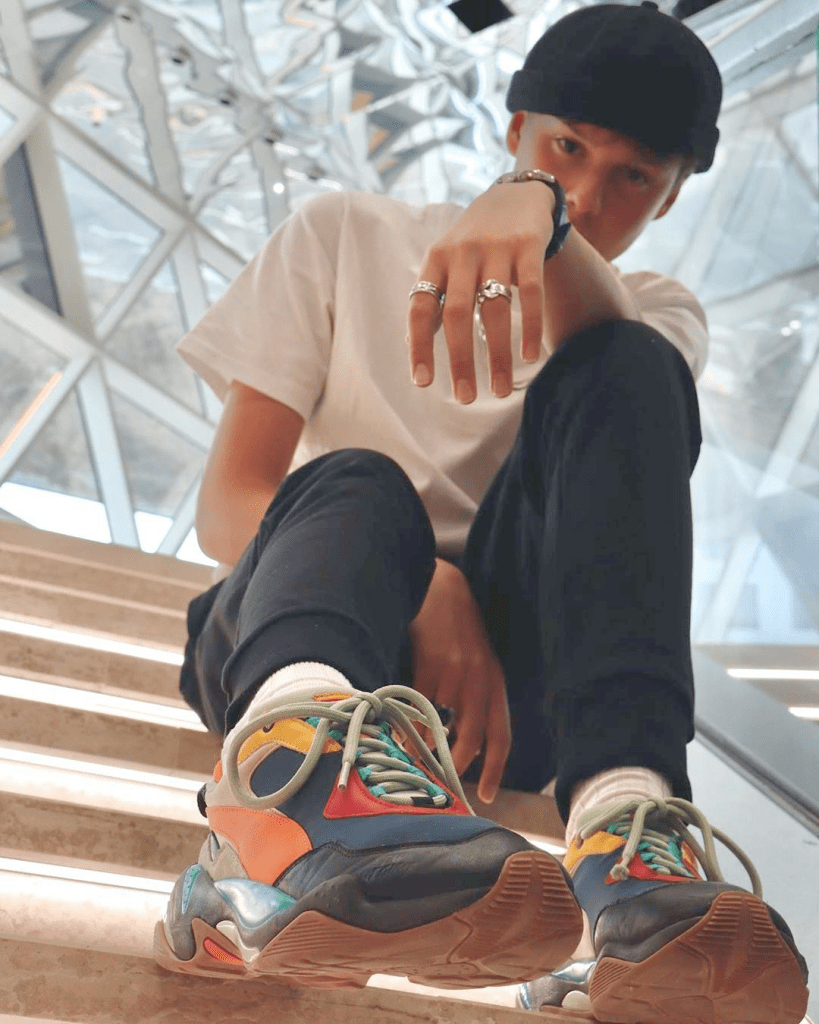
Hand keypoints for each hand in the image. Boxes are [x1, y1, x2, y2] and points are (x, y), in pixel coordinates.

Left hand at [407, 182, 554, 402]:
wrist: (515, 194)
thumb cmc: (474, 243)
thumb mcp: (445, 263)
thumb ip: (432, 299)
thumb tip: (410, 346)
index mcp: (435, 260)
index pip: (421, 307)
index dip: (420, 346)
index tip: (423, 382)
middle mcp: (462, 253)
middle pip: (457, 314)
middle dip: (460, 360)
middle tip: (465, 398)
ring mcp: (496, 248)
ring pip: (494, 309)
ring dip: (496, 355)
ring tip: (499, 390)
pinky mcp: (529, 246)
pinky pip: (531, 293)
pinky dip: (529, 328)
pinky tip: (529, 358)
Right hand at [408, 558, 510, 803]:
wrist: (442, 590)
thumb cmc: (458, 632)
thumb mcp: (476, 665)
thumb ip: (473, 701)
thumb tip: (458, 746)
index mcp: (496, 684)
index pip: (502, 736)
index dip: (495, 769)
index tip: (483, 795)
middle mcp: (481, 681)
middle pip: (471, 738)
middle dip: (454, 765)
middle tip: (438, 781)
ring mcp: (456, 672)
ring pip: (438, 723)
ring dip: (423, 743)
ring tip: (410, 752)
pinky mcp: (431, 662)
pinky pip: (417, 703)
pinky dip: (407, 720)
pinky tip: (399, 726)